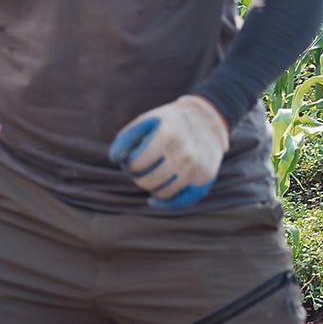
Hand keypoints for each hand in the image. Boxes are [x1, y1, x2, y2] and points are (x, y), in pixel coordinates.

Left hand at [109, 95, 229, 209]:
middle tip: (140, 169)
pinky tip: (153, 199)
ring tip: (151, 175)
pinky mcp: (205, 180)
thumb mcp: (147, 121)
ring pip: (163, 193)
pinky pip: (182, 201)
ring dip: (151, 187)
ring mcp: (197, 169)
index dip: (128, 164)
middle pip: (147, 181)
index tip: (132, 159)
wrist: (207, 120)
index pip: (135, 165)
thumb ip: (126, 138)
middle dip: (137, 177)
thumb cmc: (169, 123)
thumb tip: (115, 158)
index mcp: (168, 138)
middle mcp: (185, 155)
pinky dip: (165, 203)